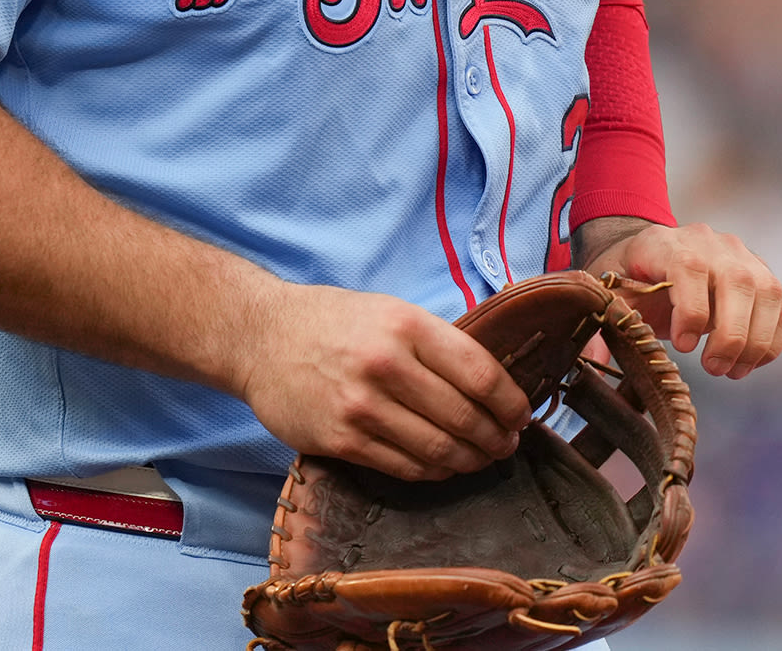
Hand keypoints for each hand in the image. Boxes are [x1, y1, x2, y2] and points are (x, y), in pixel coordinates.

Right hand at [230, 282, 533, 481]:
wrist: (260, 338)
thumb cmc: (334, 323)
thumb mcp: (391, 311)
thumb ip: (437, 343)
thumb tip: (495, 383)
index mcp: (406, 326)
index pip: (480, 374)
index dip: (510, 403)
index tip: (521, 416)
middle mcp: (386, 365)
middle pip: (464, 417)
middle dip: (495, 438)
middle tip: (505, 445)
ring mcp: (361, 407)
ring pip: (438, 449)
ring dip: (469, 460)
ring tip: (479, 459)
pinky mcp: (340, 440)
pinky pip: (404, 467)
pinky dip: (433, 471)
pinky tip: (442, 466)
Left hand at [582, 221, 781, 378]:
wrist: (649, 254)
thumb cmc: (626, 277)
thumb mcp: (606, 294)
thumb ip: (601, 326)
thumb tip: (592, 363)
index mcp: (665, 242)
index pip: (691, 266)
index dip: (692, 309)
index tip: (681, 346)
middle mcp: (711, 243)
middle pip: (738, 281)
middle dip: (730, 334)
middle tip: (713, 368)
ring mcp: (742, 257)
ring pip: (769, 294)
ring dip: (756, 342)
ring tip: (730, 371)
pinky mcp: (763, 278)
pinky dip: (773, 341)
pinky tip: (748, 363)